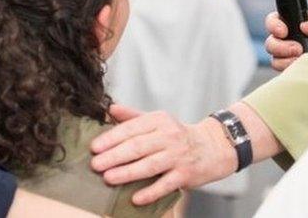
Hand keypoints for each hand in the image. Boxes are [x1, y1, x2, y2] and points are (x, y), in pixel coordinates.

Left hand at [90, 104, 234, 204]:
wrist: (213, 147)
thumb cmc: (177, 135)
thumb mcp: (158, 120)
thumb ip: (133, 116)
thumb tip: (109, 108)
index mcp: (159, 120)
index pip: (131, 128)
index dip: (111, 138)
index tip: (94, 147)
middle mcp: (169, 136)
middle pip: (138, 147)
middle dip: (114, 156)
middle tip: (95, 165)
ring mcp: (178, 156)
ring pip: (149, 165)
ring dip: (127, 173)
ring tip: (108, 178)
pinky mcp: (186, 174)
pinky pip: (166, 185)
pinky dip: (150, 192)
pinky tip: (135, 198)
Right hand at [264, 11, 307, 70]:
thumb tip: (304, 27)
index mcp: (296, 25)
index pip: (274, 21)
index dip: (274, 25)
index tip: (283, 32)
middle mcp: (290, 41)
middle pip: (271, 43)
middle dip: (280, 47)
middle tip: (298, 49)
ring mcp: (291, 59)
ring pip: (275, 60)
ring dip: (285, 61)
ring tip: (301, 61)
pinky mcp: (294, 73)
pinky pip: (285, 74)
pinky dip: (291, 72)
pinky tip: (304, 70)